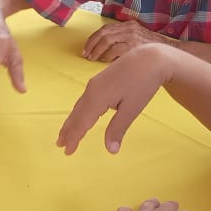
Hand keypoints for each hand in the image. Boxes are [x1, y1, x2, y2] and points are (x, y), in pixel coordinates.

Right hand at [56, 43, 174, 154]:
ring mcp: (94, 84)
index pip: (82, 123)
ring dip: (71, 121)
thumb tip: (110, 150)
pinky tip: (79, 116)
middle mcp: (91, 90)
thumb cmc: (142, 84)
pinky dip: (78, 112)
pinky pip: (84, 100)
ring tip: (65, 134)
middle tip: (60, 145)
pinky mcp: (99, 81)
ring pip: (79, 107)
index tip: (67, 152)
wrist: (150, 59)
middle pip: (76, 114)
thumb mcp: (132, 109)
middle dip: (68, 130)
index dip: (74, 138)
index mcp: (97, 98)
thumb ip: (118, 128)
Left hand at [82, 20, 171, 61]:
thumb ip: (122, 40)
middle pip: (104, 33)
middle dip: (92, 44)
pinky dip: (107, 55)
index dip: (93, 38)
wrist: (168, 53)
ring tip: (92, 58)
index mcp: (128, 25)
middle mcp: (129, 28)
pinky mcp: (135, 46)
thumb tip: (103, 49)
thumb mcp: (136, 38)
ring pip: (107, 40)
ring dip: (97, 50)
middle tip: (86, 54)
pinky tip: (104, 61)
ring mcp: (132, 36)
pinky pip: (116, 49)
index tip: (86, 47)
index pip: (105, 28)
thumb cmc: (151, 49)